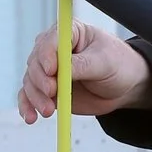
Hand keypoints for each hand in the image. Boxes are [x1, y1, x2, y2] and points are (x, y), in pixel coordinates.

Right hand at [17, 21, 151, 121]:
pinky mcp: (47, 89)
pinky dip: (27, 106)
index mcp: (70, 33)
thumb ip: (82, 65)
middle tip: (52, 93)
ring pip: (30, 80)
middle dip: (40, 79)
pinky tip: (30, 117)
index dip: (47, 55)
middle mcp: (54, 50)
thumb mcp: (104, 62)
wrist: (124, 87)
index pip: (50, 41)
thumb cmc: (119, 66)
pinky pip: (30, 96)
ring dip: (35, 96)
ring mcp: (49, 70)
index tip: (52, 71)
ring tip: (48, 111)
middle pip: (36, 62)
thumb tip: (60, 70)